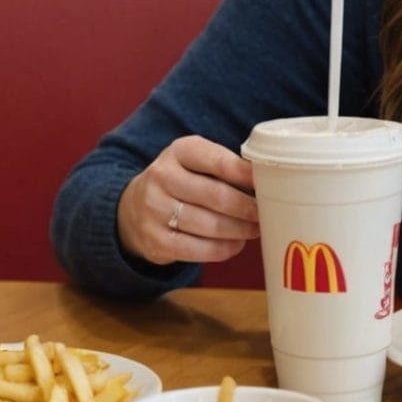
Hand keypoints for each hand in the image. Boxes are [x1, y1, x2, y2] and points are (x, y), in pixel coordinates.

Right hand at [118, 135, 259, 265]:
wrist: (133, 209)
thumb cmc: (181, 183)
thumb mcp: (196, 163)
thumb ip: (225, 166)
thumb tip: (267, 182)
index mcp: (178, 151)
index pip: (218, 160)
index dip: (246, 174)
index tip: (268, 184)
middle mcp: (162, 177)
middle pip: (217, 196)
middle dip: (248, 208)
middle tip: (266, 214)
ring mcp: (155, 210)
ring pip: (211, 225)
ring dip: (240, 230)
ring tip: (254, 230)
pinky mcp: (156, 241)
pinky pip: (199, 250)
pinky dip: (224, 249)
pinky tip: (235, 244)